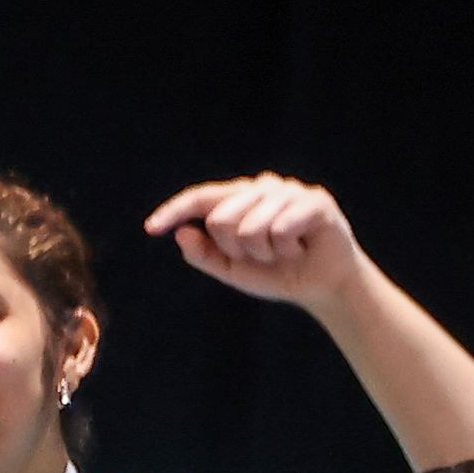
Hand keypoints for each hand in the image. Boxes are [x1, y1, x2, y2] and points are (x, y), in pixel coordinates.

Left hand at [146, 173, 369, 313]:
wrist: (320, 285)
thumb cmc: (275, 272)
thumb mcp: (231, 269)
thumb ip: (203, 254)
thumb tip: (181, 233)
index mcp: (239, 199)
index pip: (200, 197)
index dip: (174, 210)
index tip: (152, 228)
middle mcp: (261, 187)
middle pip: (221, 218)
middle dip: (235, 250)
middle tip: (261, 256)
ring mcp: (289, 191)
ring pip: (250, 226)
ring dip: (264, 252)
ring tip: (283, 252)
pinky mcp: (315, 200)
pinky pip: (281, 227)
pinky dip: (286, 248)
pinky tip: (301, 248)